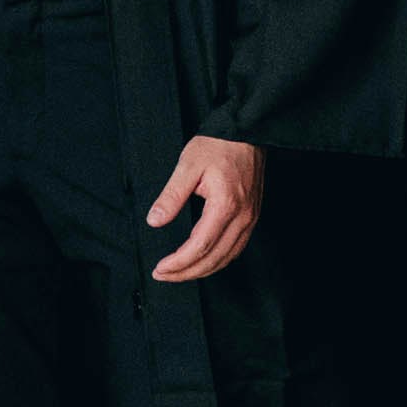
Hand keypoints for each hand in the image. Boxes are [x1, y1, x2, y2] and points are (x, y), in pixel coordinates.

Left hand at [147, 136, 263, 283]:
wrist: (247, 131)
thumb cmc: (219, 144)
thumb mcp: (188, 166)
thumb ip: (171, 196)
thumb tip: (155, 220)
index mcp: (226, 205)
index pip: (200, 246)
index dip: (179, 263)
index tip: (161, 268)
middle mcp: (243, 217)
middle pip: (214, 259)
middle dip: (186, 272)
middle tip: (164, 275)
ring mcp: (250, 218)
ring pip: (227, 258)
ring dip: (202, 270)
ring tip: (179, 272)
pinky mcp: (252, 215)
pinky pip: (236, 248)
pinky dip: (218, 260)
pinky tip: (203, 260)